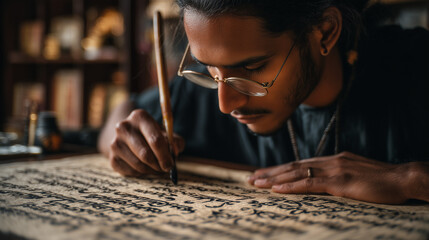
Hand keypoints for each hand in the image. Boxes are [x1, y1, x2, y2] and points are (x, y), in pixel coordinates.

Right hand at [109, 109, 184, 176]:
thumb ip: (176, 141)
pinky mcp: (112, 158)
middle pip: (146, 154)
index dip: (165, 155)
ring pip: (139, 165)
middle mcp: (124, 127)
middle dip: (159, 165)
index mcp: (140, 117)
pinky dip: (141, 173)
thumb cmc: (152, 134)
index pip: (155, 140)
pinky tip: (144, 167)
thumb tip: (174, 152)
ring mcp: (115, 142)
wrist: (127, 136)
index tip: (171, 165)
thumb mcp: (166, 133)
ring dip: (151, 170)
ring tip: (156, 167)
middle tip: (165, 169)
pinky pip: (131, 172)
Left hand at [248, 152, 411, 203]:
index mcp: (332, 160)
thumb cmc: (381, 180)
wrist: (402, 178)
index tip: (264, 173)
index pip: (300, 163)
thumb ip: (338, 176)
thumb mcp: (355, 175)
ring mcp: (333, 170)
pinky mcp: (339, 182)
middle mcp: (329, 161)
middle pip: (293, 165)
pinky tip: (276, 189)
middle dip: (270, 172)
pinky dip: (291, 186)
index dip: (280, 169)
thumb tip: (323, 182)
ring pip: (296, 172)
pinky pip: (309, 183)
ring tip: (256, 182)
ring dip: (274, 178)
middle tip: (251, 177)